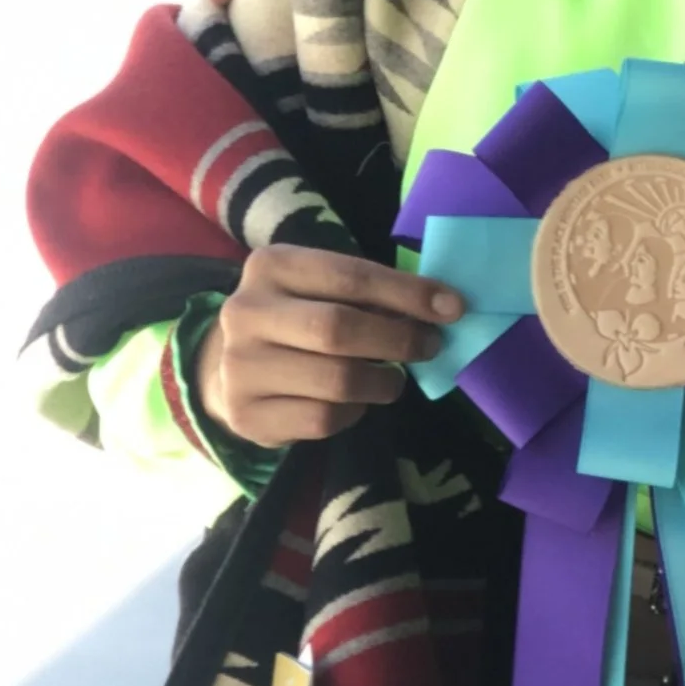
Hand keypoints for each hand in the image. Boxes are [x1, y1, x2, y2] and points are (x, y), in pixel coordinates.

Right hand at [197, 246, 464, 449]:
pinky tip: (352, 402)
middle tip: (430, 346)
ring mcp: (240, 367)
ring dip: (382, 383)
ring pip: (337, 380)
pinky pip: (323, 418)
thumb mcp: (323, 290)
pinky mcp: (246, 415)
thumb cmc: (298, 320)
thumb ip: (372, 293)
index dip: (407, 293)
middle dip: (398, 340)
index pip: (351, 276)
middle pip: (339, 329)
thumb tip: (443, 307)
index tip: (454, 307)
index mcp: (272, 267)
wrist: (231, 369)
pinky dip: (353, 413)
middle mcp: (245, 312)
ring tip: (391, 379)